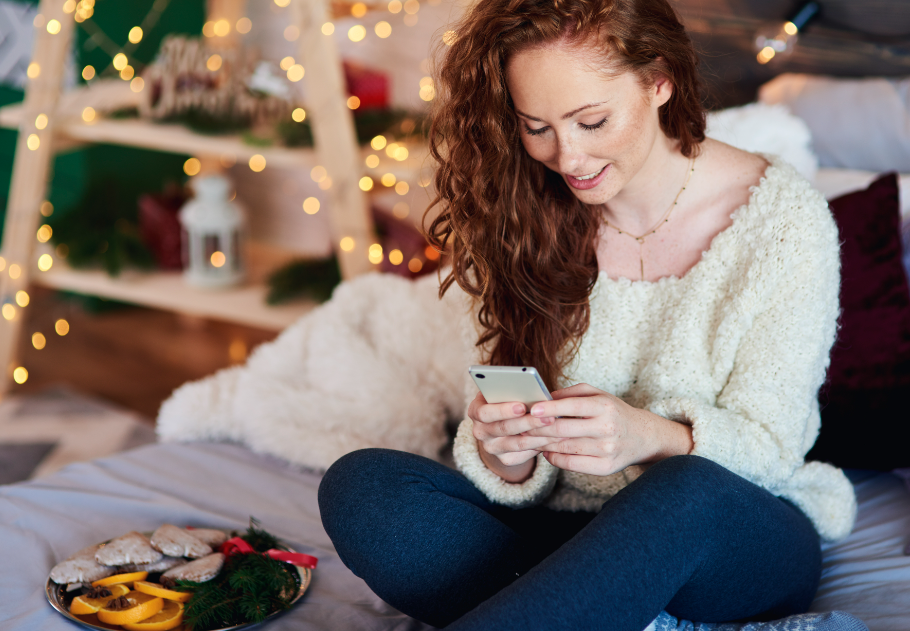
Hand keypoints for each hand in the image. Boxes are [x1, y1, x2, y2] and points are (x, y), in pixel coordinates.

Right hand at [467, 391, 557, 481]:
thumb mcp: (502, 393)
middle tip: (549, 417)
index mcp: (475, 411)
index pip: (485, 413)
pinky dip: (543, 445)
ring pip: (518, 443)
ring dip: (541, 436)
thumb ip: (512, 392)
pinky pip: (526, 454)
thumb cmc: (505, 400)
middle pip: (504, 428)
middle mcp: (480, 432)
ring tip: (558, 428)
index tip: (522, 406)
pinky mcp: (505, 459)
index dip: (503, 410)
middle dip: (528, 422)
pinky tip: (557, 439)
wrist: (500, 423)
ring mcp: (492, 448)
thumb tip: (535, 393)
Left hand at [522, 383, 692, 475]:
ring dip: (543, 444)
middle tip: (520, 426)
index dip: (551, 408)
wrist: (642, 437)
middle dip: (539, 428)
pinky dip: (555, 458)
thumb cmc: (613, 411)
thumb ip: (571, 393)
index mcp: (605, 407)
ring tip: (527, 439)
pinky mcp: (605, 468)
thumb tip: (544, 397)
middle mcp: (607, 429)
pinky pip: (572, 464)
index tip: (532, 408)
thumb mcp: (598, 395)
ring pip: (565, 448)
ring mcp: (607, 450)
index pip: (574, 406)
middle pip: (564, 430)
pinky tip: (546, 452)